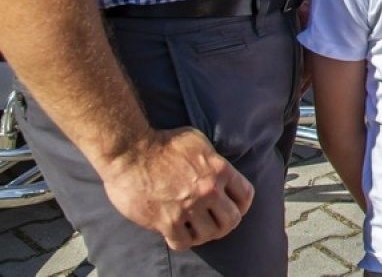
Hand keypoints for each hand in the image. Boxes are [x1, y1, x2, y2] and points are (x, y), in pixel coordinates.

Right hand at [100, 128, 252, 250]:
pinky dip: (182, 241)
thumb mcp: (198, 143)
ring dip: (203, 234)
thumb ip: (214, 160)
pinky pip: (183, 243)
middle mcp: (208, 190)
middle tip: (213, 222)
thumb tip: (220, 173)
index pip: (246, 196)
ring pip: (209, 234)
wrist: (130, 153)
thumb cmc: (163, 143)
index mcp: (220, 170)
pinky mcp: (167, 221)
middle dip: (224, 224)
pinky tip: (177, 233)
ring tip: (195, 229)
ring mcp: (188, 207)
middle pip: (232, 220)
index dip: (241, 205)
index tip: (232, 208)